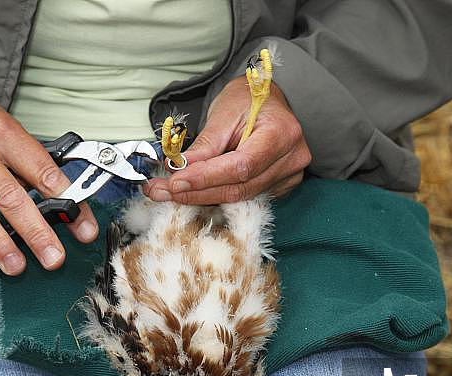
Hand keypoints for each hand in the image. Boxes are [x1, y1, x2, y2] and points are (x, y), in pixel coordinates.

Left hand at [144, 76, 310, 203]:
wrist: (266, 101)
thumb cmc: (247, 101)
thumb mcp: (223, 114)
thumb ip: (204, 145)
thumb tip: (179, 169)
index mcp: (282, 133)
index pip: (240, 166)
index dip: (206, 177)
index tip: (175, 181)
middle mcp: (291, 158)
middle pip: (239, 188)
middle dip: (196, 192)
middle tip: (161, 191)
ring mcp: (289, 175)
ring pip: (239, 197)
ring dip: (201, 197)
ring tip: (169, 191)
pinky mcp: (280, 186)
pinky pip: (244, 197)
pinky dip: (216, 195)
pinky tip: (194, 191)